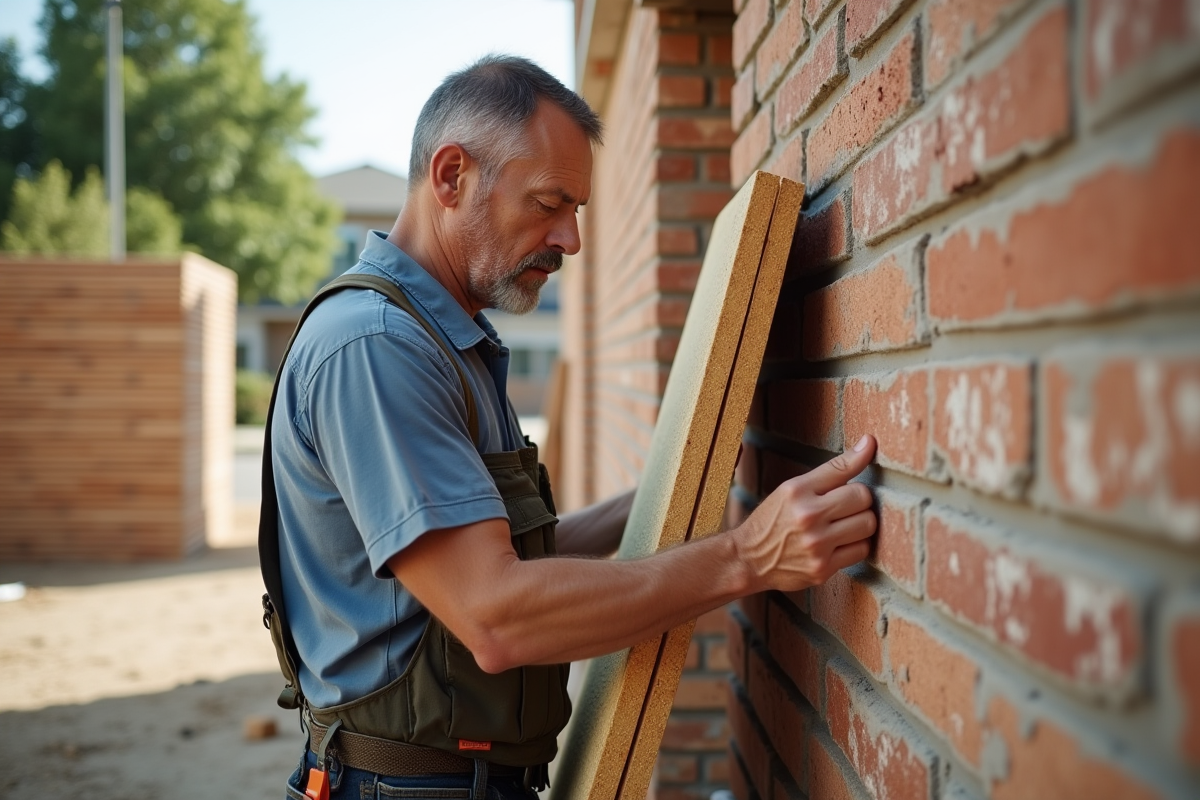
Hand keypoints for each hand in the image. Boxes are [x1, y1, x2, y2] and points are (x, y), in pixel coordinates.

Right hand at [732, 434, 877, 592]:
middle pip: (863, 498)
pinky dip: (855, 545)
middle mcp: (807, 516)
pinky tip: (840, 543)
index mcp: (797, 491)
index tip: (870, 443)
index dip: (862, 457)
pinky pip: (861, 550)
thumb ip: (831, 470)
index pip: (842, 468)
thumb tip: (869, 442)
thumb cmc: (774, 520)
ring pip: (868, 525)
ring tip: (845, 524)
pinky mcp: (822, 568)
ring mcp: (816, 544)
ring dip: (861, 523)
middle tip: (846, 504)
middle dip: (859, 499)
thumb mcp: (792, 489)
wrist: (748, 559)